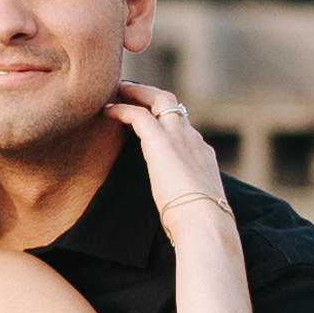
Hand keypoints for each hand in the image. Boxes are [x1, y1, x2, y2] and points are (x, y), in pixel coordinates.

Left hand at [109, 82, 239, 224]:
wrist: (206, 222)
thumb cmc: (199, 222)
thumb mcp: (195, 202)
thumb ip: (185, 196)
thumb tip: (176, 207)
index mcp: (202, 155)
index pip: (183, 127)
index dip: (164, 118)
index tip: (149, 116)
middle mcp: (193, 140)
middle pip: (173, 104)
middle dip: (151, 94)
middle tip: (129, 91)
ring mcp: (180, 137)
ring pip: (159, 99)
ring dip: (137, 92)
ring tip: (117, 90)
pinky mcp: (162, 142)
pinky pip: (139, 115)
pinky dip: (123, 109)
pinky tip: (107, 110)